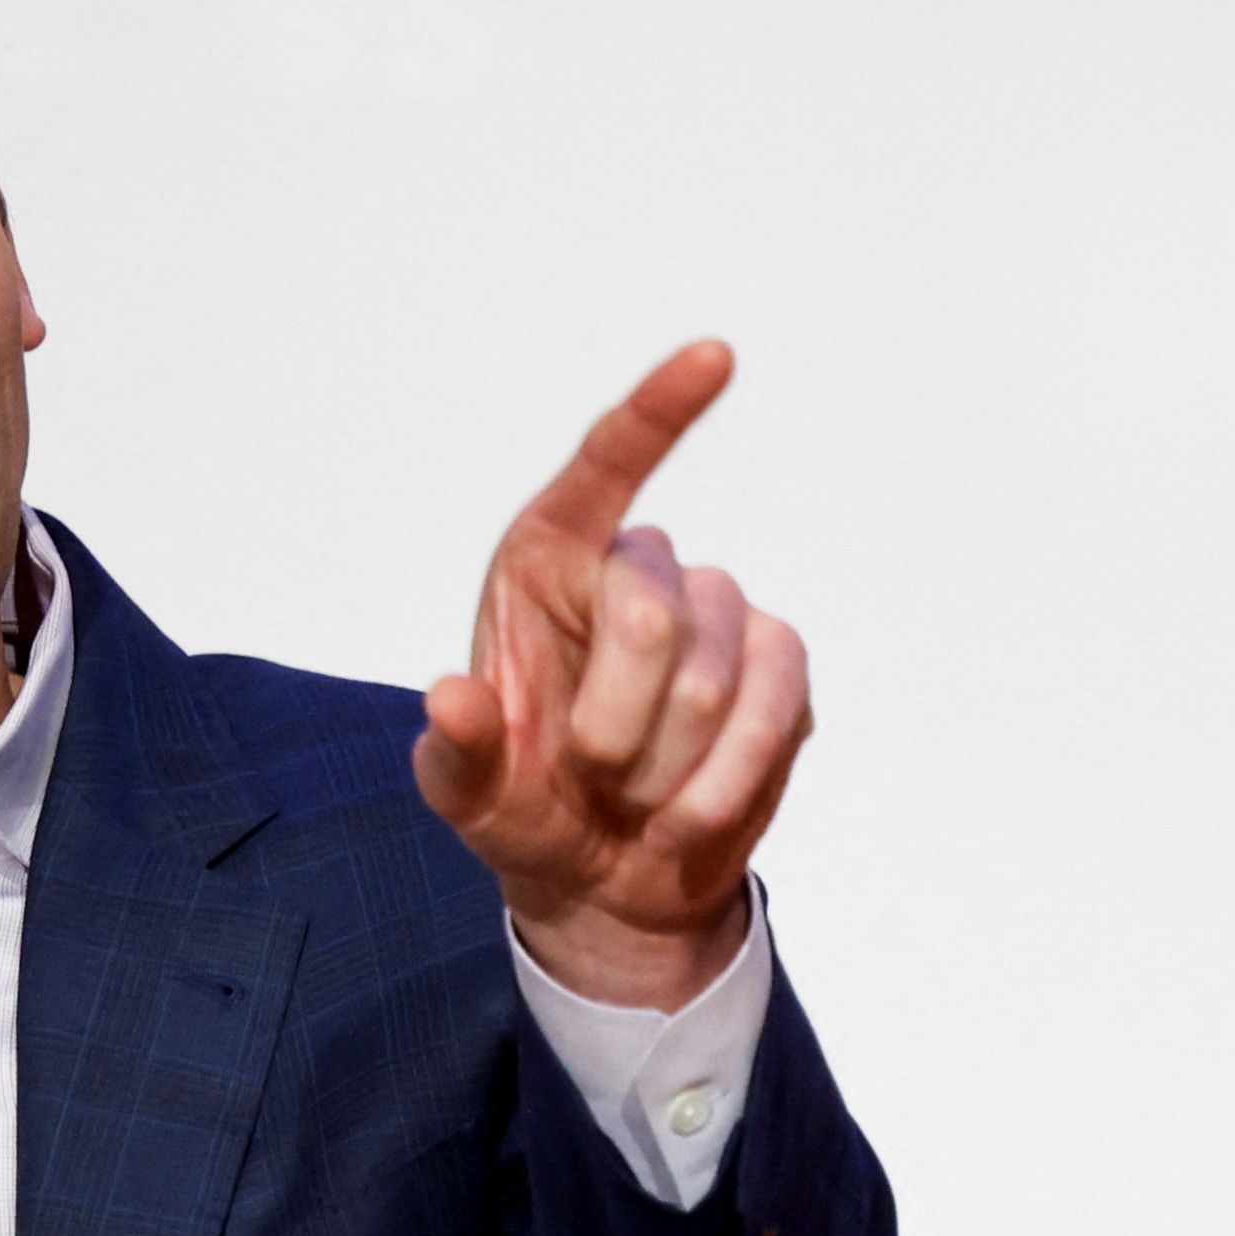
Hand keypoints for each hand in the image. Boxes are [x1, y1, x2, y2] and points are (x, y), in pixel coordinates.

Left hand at [413, 342, 810, 1010]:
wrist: (605, 879)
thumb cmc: (524, 809)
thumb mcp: (468, 797)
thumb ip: (455, 753)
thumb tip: (453, 700)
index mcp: (546, 563)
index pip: (605, 467)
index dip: (658, 410)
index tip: (716, 355)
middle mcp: (638, 569)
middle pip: (651, 610)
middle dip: (614, 722)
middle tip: (589, 772)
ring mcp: (720, 613)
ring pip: (714, 673)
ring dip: (665, 767)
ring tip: (635, 796)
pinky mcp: (781, 668)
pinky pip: (775, 707)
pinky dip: (726, 783)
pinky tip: (688, 814)